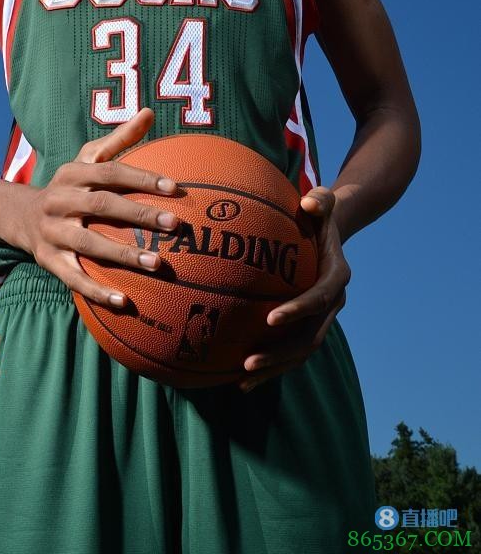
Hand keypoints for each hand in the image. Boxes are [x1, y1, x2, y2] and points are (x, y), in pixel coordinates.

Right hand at [20, 108, 179, 308]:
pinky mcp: (48, 261)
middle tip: (175, 225)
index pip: (110, 173)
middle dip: (139, 215)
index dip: (141, 178)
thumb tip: (148, 112)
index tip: (174, 187)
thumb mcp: (86, 160)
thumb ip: (119, 139)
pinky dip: (97, 291)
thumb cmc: (69, 186)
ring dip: (124, 255)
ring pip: (90, 245)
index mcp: (74, 174)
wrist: (15, 215)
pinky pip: (74, 278)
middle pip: (102, 206)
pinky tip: (125, 302)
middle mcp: (61, 201)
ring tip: (158, 264)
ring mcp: (53, 233)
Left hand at [238, 186, 350, 392]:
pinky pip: (291, 349)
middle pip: (310, 337)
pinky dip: (271, 364)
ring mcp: (322, 317)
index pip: (319, 298)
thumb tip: (309, 201)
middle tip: (248, 361)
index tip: (270, 319)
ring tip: (242, 379)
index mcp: (337, 276)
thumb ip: (320, 199)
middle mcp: (333, 302)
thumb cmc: (319, 212)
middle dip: (281, 352)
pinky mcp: (309, 323)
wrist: (332, 230)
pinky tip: (241, 376)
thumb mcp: (323, 201)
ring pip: (301, 351)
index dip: (297, 310)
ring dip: (274, 367)